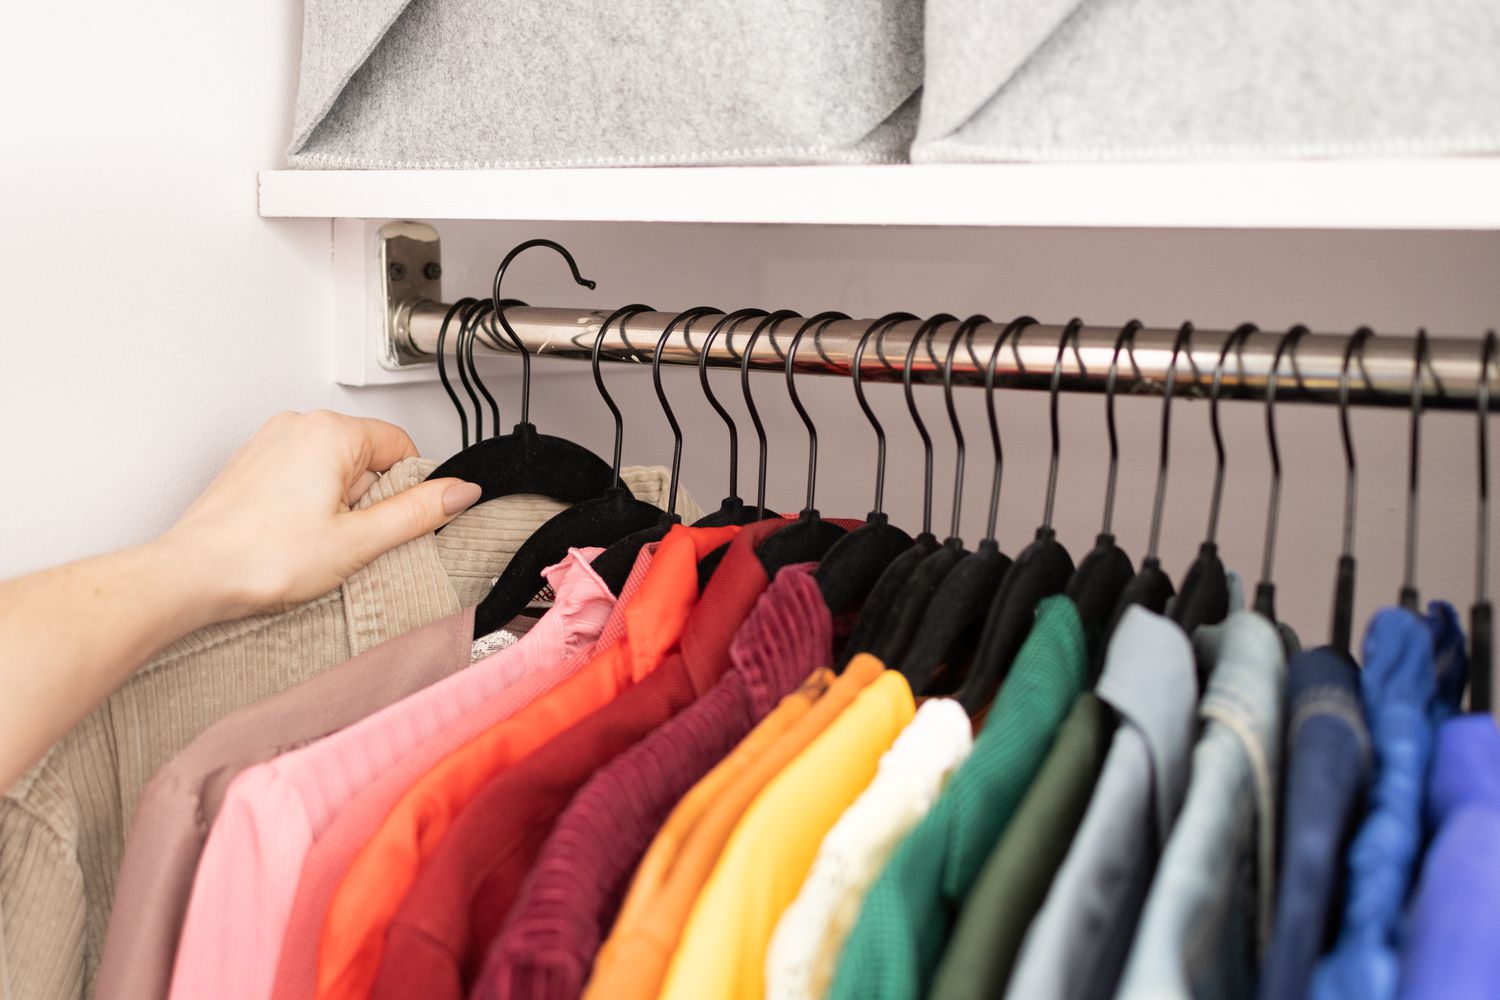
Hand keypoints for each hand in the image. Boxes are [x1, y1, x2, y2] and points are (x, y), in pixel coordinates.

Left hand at [159, 410, 480, 618]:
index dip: (408, 489)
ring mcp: (269, 443)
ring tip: (315, 543)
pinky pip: (301, 476)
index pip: (401, 446)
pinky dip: (307, 505)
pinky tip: (293, 539)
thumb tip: (461, 491)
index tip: (397, 522)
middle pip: (367, 457)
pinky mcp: (251, 465)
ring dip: (337, 505)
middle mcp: (296, 427)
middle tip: (350, 540)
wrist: (191, 576)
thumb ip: (418, 512)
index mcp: (329, 433)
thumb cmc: (260, 558)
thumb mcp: (359, 541)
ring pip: (333, 468)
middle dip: (368, 499)